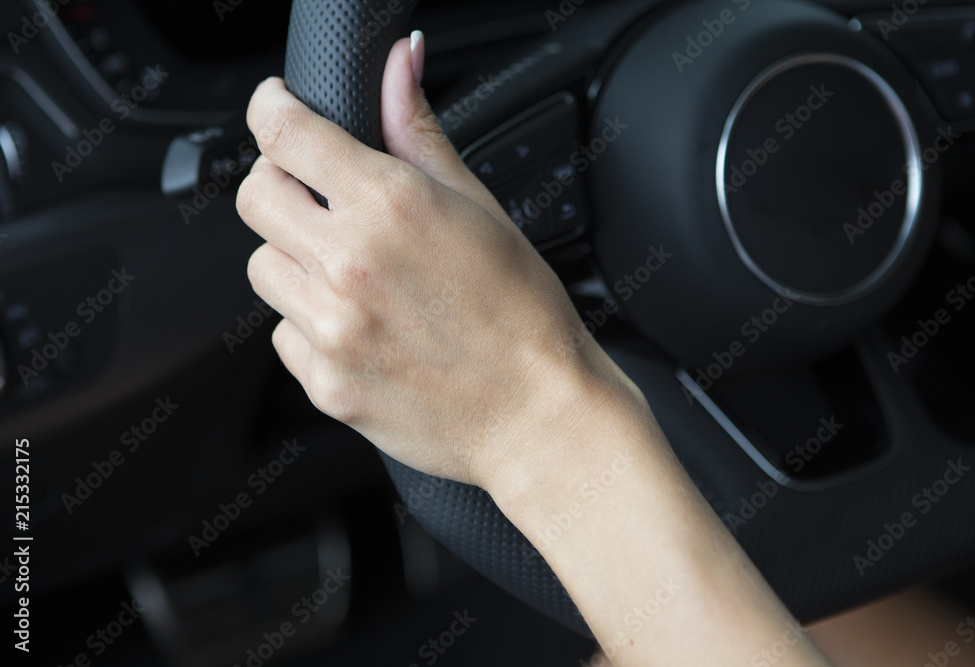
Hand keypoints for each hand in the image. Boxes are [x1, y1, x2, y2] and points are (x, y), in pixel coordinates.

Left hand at [238, 35, 626, 487]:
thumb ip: (419, 131)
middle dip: (280, 186)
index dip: (271, 108)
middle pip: (255, 197)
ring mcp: (331, 328)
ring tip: (352, 274)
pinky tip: (360, 326)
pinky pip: (283, 333)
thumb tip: (400, 63)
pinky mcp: (324, 382)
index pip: (285, 133)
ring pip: (262, 266)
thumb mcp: (479, 207)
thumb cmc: (524, 315)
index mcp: (390, 206)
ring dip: (294, 259)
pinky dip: (309, 323)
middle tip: (319, 200)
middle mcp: (348, 264)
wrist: (539, 414)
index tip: (276, 109)